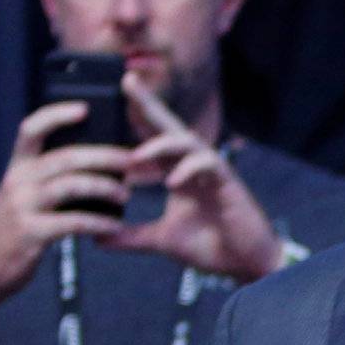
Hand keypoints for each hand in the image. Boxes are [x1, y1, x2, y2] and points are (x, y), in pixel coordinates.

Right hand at [0, 100, 130, 312]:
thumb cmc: (10, 237)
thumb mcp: (20, 202)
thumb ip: (45, 185)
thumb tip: (91, 173)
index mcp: (15, 171)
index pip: (31, 130)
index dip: (56, 115)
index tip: (84, 109)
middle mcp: (17, 183)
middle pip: (65, 157)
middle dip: (103, 155)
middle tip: (131, 159)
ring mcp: (22, 207)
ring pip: (71, 185)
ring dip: (105, 187)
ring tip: (126, 194)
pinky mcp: (31, 234)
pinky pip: (73, 222)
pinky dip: (99, 222)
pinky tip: (116, 226)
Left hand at [97, 73, 284, 283]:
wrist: (246, 263)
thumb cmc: (211, 246)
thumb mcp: (162, 240)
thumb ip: (131, 236)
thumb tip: (98, 238)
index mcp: (177, 171)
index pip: (153, 137)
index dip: (136, 117)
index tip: (108, 99)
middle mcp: (192, 165)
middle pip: (168, 125)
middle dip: (148, 103)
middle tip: (127, 80)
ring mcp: (211, 171)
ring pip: (187, 141)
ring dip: (160, 144)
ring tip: (137, 156)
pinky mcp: (227, 182)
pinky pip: (207, 164)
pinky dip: (187, 170)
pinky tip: (171, 182)